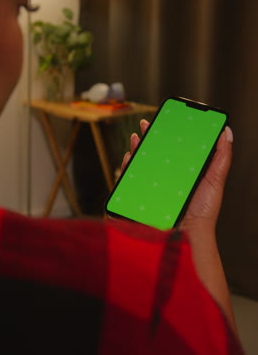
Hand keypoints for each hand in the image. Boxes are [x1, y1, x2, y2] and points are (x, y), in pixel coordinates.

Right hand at [121, 119, 235, 333]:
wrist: (190, 234)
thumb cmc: (204, 210)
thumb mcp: (215, 180)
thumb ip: (222, 157)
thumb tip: (226, 131)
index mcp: (184, 170)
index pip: (174, 147)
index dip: (169, 132)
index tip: (166, 119)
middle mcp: (168, 176)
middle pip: (155, 152)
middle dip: (149, 136)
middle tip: (146, 125)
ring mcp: (154, 185)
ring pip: (141, 163)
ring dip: (136, 148)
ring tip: (137, 138)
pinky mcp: (144, 195)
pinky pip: (132, 179)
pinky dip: (128, 167)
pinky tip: (130, 158)